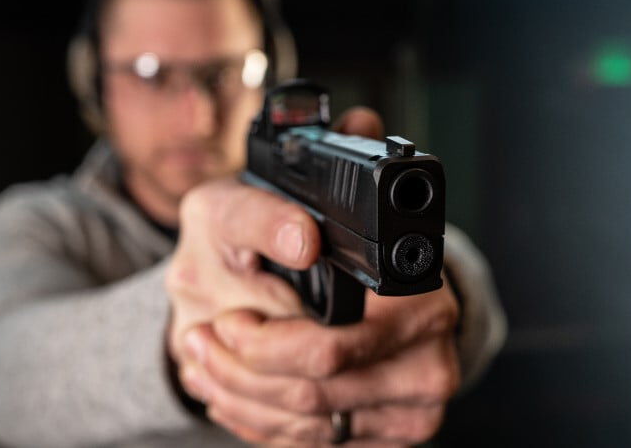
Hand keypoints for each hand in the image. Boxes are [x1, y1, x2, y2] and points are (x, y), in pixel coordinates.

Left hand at [175, 107, 462, 445]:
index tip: (226, 321)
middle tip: (201, 340)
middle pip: (315, 395)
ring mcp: (413, 408)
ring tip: (205, 363)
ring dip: (241, 400)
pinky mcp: (389, 436)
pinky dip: (260, 422)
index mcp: (416, 299)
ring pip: (310, 429)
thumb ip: (267, 217)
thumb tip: (301, 241)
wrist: (323, 272)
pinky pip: (315, 446)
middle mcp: (429, 359)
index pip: (332, 348)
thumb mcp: (252, 207)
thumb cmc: (288, 240)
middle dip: (240, 372)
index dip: (266, 344)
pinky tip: (232, 391)